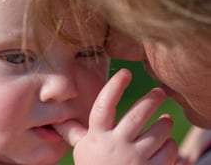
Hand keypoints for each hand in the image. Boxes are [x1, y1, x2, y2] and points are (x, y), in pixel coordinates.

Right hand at [54, 69, 177, 164]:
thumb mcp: (82, 150)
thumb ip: (73, 132)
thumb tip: (57, 119)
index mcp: (98, 137)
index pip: (104, 106)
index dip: (114, 87)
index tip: (125, 72)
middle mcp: (117, 146)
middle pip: (138, 114)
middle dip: (152, 99)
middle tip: (159, 92)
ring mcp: (135, 159)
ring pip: (159, 132)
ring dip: (164, 123)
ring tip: (164, 120)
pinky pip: (169, 151)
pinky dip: (170, 145)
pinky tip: (166, 143)